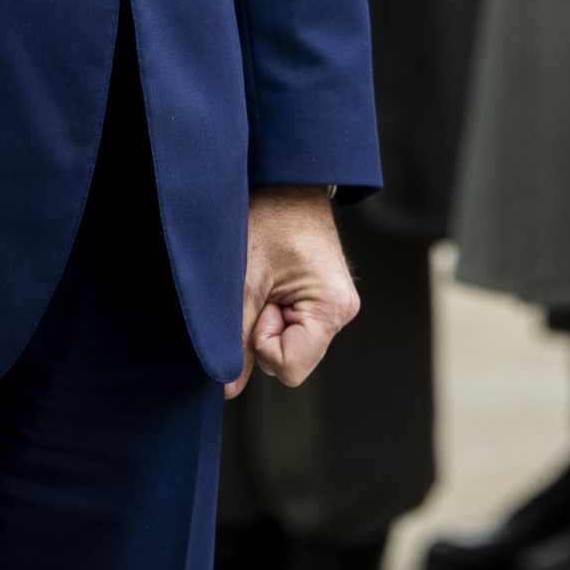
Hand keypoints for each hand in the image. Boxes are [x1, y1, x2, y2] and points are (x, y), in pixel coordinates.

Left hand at [234, 186, 359, 396]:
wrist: (289, 182)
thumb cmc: (271, 218)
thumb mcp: (244, 279)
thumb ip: (234, 335)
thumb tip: (227, 387)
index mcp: (331, 307)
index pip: (288, 367)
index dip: (262, 343)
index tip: (260, 304)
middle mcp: (342, 311)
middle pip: (291, 359)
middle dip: (266, 331)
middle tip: (264, 289)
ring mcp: (336, 307)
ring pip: (291, 345)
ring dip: (269, 321)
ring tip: (270, 282)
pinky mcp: (326, 301)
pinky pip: (295, 329)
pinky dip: (276, 313)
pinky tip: (276, 283)